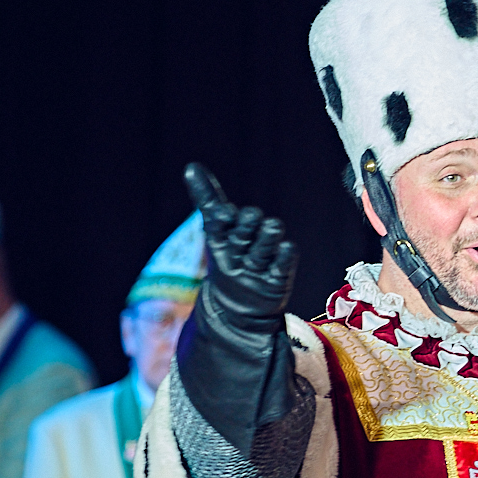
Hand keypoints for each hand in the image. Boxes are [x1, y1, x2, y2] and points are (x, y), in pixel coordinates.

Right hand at [185, 162, 298, 332]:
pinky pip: (283, 265)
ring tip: (272, 228)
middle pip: (244, 231)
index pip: (218, 224)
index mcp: (220, 241)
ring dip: (268, 235)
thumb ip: (206, 198)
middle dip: (249, 222)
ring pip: (265, 246)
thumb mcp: (216, 228)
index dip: (223, 218)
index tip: (226, 213)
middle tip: (251, 218)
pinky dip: (284, 256)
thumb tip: (191, 166)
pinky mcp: (275, 283)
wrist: (234, 310)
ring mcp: (255, 270)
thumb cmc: (229, 256)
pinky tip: (286, 248)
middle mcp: (236, 255)